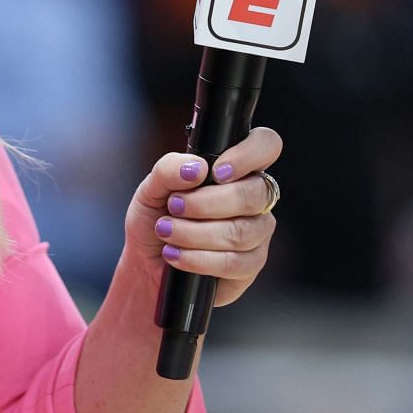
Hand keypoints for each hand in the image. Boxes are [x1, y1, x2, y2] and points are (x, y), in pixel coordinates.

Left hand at [124, 126, 281, 305]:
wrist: (146, 263)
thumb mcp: (151, 189)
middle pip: (254, 194)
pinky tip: (176, 255)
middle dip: (207, 203)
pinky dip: (199, 259)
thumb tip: (196, 167)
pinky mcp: (250, 266)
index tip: (216, 172)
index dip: (249, 155)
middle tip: (174, 206)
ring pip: (242, 231)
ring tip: (167, 231)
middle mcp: (254, 198)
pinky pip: (234, 263)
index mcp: (237, 169)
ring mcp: (257, 233)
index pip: (266, 145)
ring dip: (196, 233)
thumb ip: (169, 169)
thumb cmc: (156, 219)